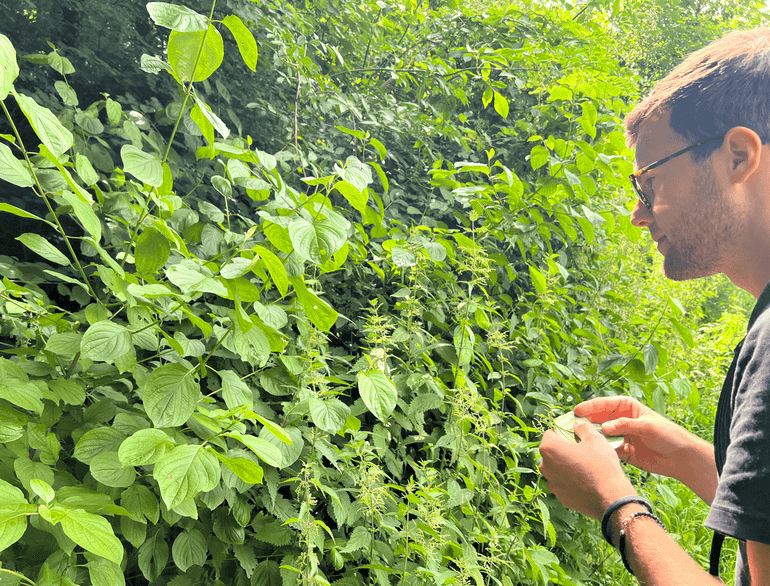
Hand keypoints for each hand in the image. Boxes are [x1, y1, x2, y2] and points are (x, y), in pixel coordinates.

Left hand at [539, 419, 635, 518]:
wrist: (610, 497)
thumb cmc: (601, 465)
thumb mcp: (595, 439)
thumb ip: (582, 427)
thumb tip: (577, 423)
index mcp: (549, 448)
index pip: (550, 434)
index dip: (562, 433)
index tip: (574, 436)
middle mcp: (545, 466)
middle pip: (551, 452)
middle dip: (563, 450)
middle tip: (581, 451)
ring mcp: (552, 483)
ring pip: (556, 469)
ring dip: (565, 466)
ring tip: (584, 467)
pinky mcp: (560, 497)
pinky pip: (562, 484)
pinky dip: (570, 481)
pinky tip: (585, 481)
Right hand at [574, 396, 702, 479]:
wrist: (681, 458)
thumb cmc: (668, 435)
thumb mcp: (647, 426)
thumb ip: (625, 425)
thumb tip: (604, 427)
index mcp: (626, 407)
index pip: (603, 404)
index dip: (589, 407)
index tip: (577, 412)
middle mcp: (620, 420)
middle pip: (597, 419)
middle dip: (586, 423)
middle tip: (573, 427)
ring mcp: (619, 436)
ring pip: (600, 435)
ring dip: (594, 438)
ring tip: (586, 442)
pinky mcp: (621, 451)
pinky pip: (608, 450)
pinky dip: (607, 451)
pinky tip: (613, 453)